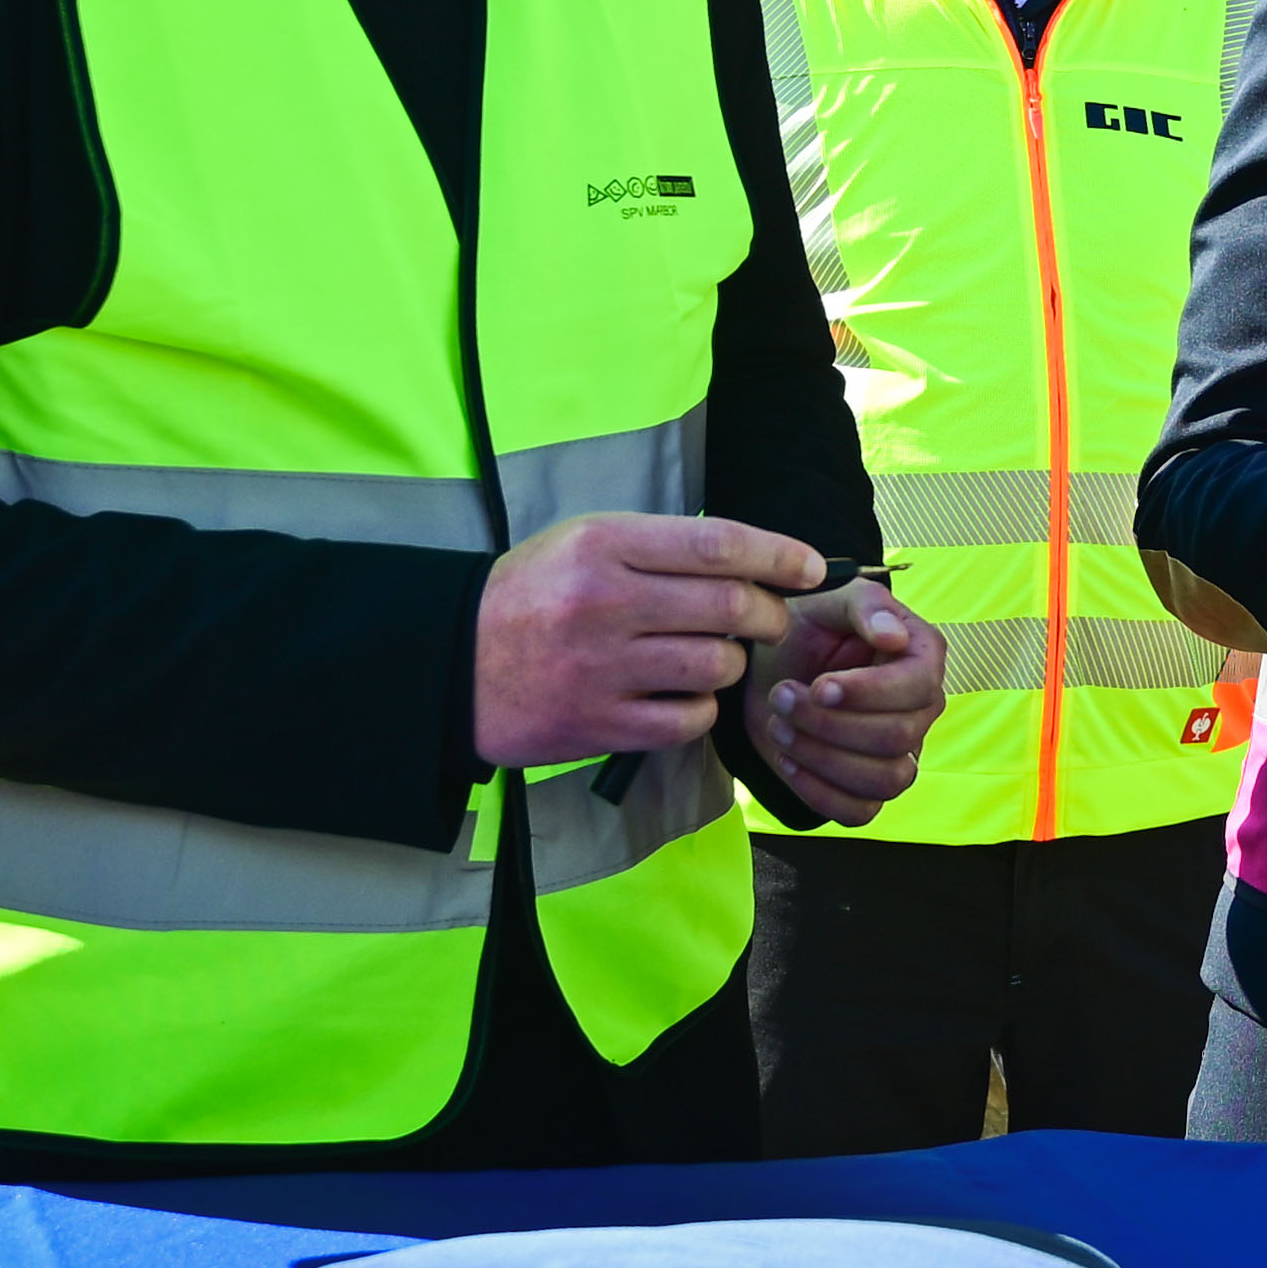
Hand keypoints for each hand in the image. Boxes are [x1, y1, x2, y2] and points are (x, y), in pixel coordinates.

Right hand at [472, 514, 816, 767]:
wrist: (456, 663)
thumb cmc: (533, 595)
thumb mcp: (583, 543)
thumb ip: (659, 547)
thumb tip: (752, 558)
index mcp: (603, 544)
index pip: (717, 543)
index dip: (778, 554)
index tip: (810, 567)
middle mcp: (605, 602)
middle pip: (729, 606)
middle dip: (769, 614)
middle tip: (772, 619)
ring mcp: (602, 668)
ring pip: (715, 666)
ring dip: (731, 664)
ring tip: (713, 658)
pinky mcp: (599, 725)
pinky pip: (688, 720)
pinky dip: (703, 709)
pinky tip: (685, 696)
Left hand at [748, 575, 946, 825]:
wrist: (771, 669)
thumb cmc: (807, 630)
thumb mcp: (828, 601)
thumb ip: (864, 607)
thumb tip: (894, 637)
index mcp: (922, 656)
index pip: (918, 687)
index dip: (869, 693)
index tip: (820, 686)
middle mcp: (921, 709)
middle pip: (896, 737)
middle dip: (830, 722)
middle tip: (781, 697)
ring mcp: (901, 754)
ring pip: (885, 780)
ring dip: (822, 757)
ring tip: (779, 726)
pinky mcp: (869, 789)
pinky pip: (860, 812)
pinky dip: (819, 792)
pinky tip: (788, 759)